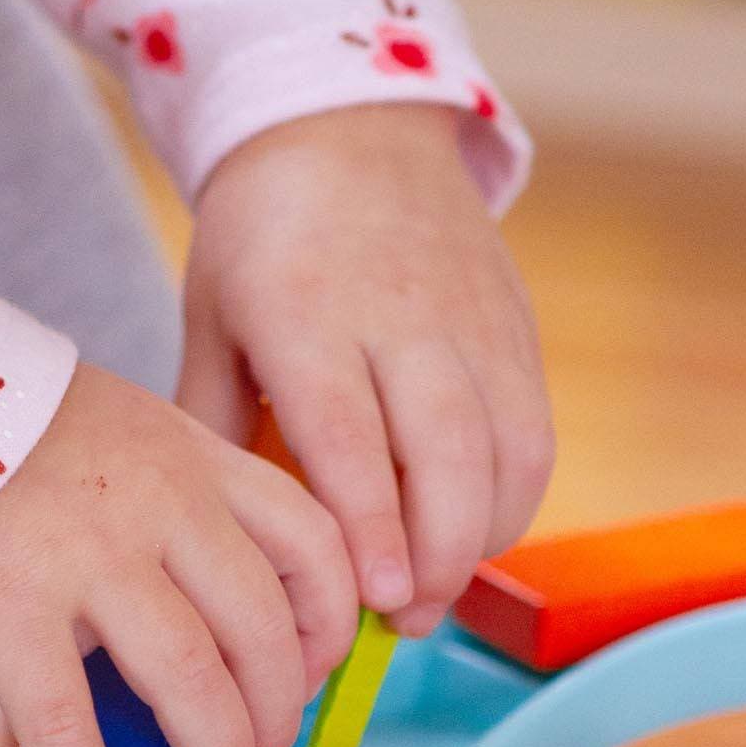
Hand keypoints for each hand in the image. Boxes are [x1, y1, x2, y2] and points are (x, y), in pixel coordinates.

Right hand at [0, 362, 357, 746]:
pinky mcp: (9, 611)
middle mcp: (159, 502)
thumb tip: (204, 648)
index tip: (315, 676)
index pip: (310, 541)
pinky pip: (71, 731)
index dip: (330, 624)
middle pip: (261, 631)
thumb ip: (163, 511)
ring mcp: (88, 557)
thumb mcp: (107, 435)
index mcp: (190, 454)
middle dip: (275, 720)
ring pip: (195, 684)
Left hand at [179, 103, 553, 634]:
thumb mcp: (211, 317)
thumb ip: (215, 424)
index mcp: (306, 312)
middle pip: (447, 452)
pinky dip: (512, 498)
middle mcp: (401, 315)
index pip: (351, 437)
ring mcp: (471, 319)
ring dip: (481, 537)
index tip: (378, 600)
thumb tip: (223, 536)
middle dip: (438, 553)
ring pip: (507, 450)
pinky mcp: (515, 327)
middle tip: (406, 621)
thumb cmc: (262, 236)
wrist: (349, 125)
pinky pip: (533, 432)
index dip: (372, 527)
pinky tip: (470, 535)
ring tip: (434, 593)